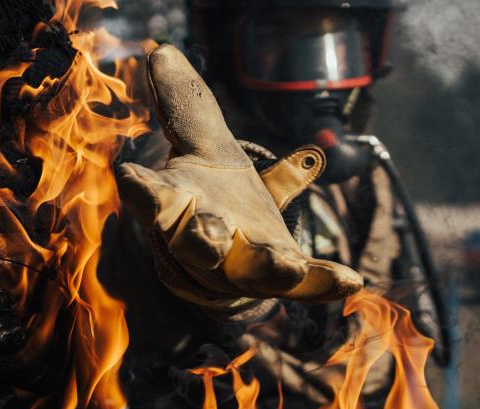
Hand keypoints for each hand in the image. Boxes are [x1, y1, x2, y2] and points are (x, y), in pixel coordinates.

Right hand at [116, 45, 361, 310]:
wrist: (234, 245)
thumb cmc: (213, 194)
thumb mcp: (205, 146)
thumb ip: (188, 107)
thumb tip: (162, 51)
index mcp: (178, 204)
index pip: (151, 197)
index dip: (141, 190)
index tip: (128, 178)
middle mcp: (203, 240)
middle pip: (195, 243)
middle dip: (202, 240)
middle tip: (210, 239)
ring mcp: (241, 266)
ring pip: (246, 272)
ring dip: (266, 267)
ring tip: (288, 267)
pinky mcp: (281, 278)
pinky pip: (303, 286)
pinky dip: (324, 284)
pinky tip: (350, 280)